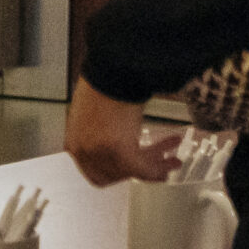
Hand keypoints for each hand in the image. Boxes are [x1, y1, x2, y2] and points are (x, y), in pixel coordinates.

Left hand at [64, 80, 181, 186]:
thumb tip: (117, 130)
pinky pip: (142, 168)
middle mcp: (85, 154)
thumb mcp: (96, 111)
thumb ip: (101, 128)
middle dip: (137, 170)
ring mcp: (101, 154)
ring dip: (154, 165)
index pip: (94, 172)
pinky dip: (158, 168)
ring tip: (173, 160)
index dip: (117, 173)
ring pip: (131, 172)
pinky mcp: (119, 151)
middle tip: (156, 161)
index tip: (132, 168)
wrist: (113, 72)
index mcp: (75, 143)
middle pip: (114, 175)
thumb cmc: (106, 83)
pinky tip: (172, 163)